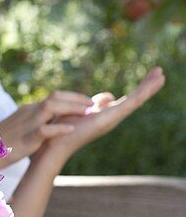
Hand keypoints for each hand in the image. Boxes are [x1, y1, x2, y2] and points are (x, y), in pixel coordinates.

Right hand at [0, 90, 93, 167]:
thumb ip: (33, 125)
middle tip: (93, 105)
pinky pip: (43, 130)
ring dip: (71, 108)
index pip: (53, 98)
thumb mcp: (18, 130)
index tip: (88, 103)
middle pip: (54, 98)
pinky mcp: (24, 139)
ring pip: (50, 107)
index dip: (72, 98)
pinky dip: (58, 128)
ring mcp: (25, 125)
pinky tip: (71, 129)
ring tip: (88, 112)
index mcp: (27, 111)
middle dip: (76, 99)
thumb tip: (50, 124)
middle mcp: (27, 114)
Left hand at [38, 66, 165, 166]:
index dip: (135, 88)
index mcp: (105, 114)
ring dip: (149, 87)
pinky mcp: (111, 117)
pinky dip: (142, 92)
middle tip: (160, 72)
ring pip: (136, 99)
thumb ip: (94, 103)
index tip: (149, 76)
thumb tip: (106, 98)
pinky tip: (152, 83)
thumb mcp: (80, 110)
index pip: (125, 99)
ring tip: (161, 74)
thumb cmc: (63, 128)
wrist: (56, 145)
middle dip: (147, 86)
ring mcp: (113, 117)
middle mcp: (112, 117)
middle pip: (134, 99)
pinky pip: (131, 102)